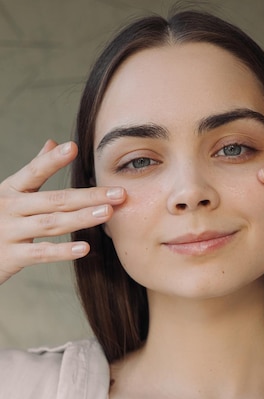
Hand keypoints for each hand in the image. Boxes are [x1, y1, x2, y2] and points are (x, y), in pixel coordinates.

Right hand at [0, 140, 125, 285]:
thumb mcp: (9, 194)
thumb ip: (32, 171)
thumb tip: (52, 142)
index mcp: (10, 190)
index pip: (33, 171)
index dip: (53, 160)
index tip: (74, 148)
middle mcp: (9, 208)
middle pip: (54, 200)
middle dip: (88, 196)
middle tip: (118, 193)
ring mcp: (8, 232)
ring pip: (51, 224)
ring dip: (81, 219)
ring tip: (107, 214)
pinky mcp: (10, 256)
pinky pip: (41, 253)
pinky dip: (63, 251)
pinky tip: (85, 248)